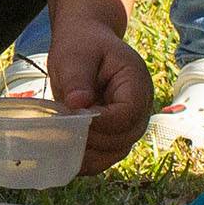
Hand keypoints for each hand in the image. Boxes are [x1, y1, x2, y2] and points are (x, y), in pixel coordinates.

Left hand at [44, 11, 153, 172]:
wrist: (85, 44)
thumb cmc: (81, 46)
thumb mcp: (74, 55)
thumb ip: (77, 78)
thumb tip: (78, 104)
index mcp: (135, 83)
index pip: (127, 114)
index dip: (101, 122)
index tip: (75, 116)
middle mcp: (139, 107)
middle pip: (125, 138)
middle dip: (93, 140)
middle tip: (64, 131)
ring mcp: (129, 122)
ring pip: (117, 151)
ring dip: (90, 155)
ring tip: (63, 148)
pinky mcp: (115, 133)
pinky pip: (106, 155)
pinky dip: (88, 160)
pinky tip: (67, 156)